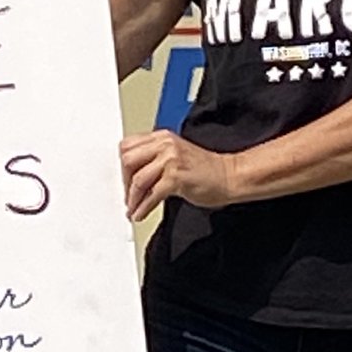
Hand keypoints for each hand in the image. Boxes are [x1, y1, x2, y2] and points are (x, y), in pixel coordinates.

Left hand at [120, 131, 234, 219]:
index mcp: (162, 137)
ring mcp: (171, 159)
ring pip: (138, 178)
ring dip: (132, 198)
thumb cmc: (205, 170)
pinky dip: (143, 207)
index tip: (124, 181)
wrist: (229, 176)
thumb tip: (131, 175)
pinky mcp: (177, 177)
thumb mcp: (175, 155)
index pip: (128, 146)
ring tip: (133, 209)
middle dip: (124, 182)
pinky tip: (141, 214)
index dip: (122, 166)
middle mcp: (165, 144)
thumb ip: (154, 158)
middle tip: (128, 196)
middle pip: (128, 160)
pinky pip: (152, 194)